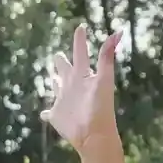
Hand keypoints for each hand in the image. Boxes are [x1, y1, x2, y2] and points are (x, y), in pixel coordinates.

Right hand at [41, 25, 122, 156]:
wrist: (95, 135)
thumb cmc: (100, 108)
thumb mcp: (104, 79)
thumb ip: (107, 56)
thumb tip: (118, 32)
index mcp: (84, 77)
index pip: (81, 54)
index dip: (80, 41)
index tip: (81, 28)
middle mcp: (73, 87)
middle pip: (65, 69)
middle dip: (61, 62)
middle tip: (58, 55)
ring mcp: (65, 101)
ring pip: (57, 88)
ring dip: (55, 83)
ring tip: (54, 78)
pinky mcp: (57, 116)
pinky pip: (49, 113)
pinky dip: (46, 113)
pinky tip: (44, 114)